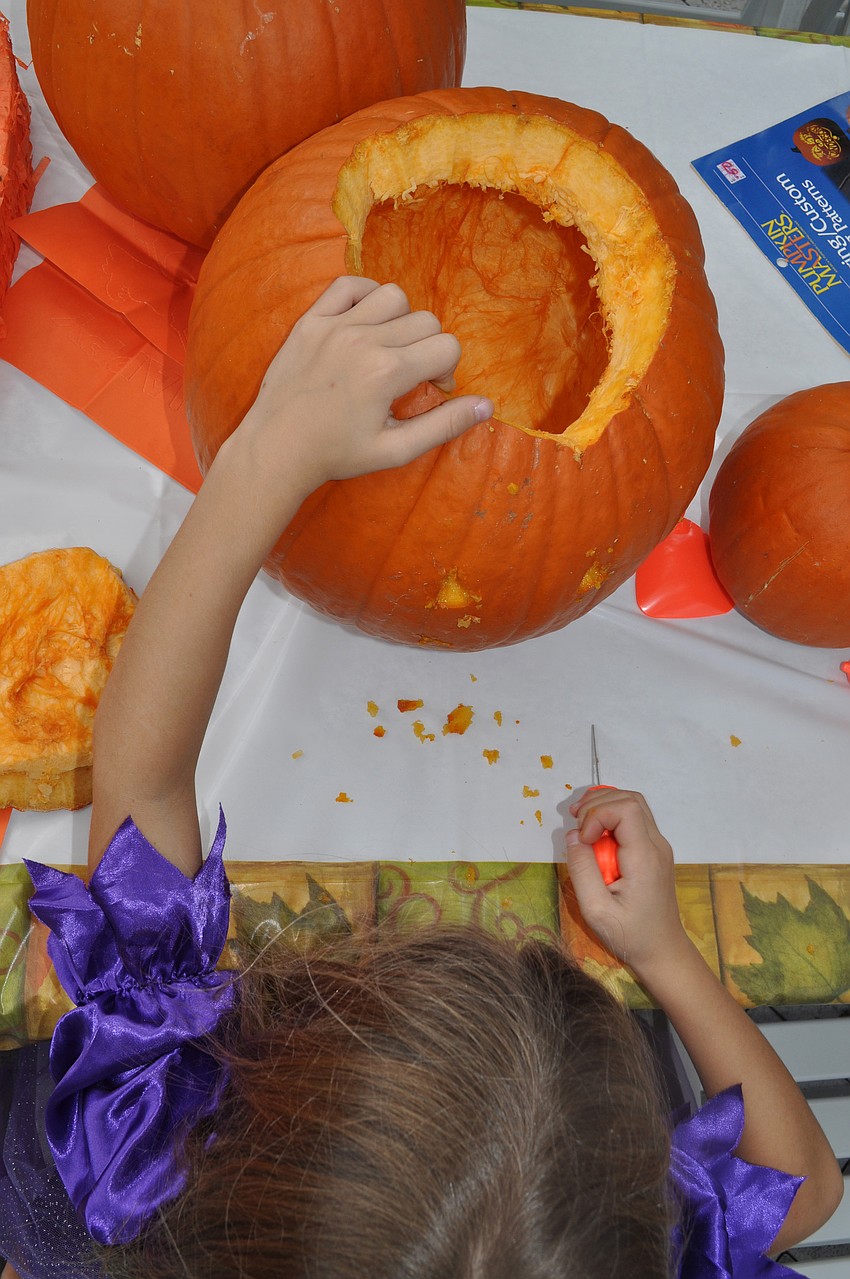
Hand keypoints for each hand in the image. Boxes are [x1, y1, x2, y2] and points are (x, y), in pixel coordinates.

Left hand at [235, 275, 493, 500]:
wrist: (276, 450)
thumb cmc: (338, 454)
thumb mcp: (396, 450)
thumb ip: (444, 426)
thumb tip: (487, 405)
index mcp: (387, 373)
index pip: (447, 346)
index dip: (448, 370)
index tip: (432, 390)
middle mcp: (363, 341)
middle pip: (425, 320)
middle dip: (428, 348)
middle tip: (410, 376)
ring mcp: (334, 326)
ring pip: (393, 296)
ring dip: (401, 319)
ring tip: (389, 347)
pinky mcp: (310, 321)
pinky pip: (348, 284)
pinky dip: (364, 295)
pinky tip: (365, 323)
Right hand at [565, 789, 687, 978]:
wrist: (662, 950)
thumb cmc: (630, 935)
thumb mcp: (596, 910)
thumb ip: (582, 870)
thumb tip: (573, 835)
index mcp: (645, 858)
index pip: (625, 809)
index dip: (597, 814)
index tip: (583, 840)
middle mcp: (656, 845)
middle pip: (630, 799)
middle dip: (597, 805)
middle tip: (575, 827)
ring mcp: (658, 846)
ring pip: (633, 804)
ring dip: (604, 806)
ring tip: (580, 823)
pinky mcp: (653, 851)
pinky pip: (634, 819)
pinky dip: (611, 816)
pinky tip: (594, 832)